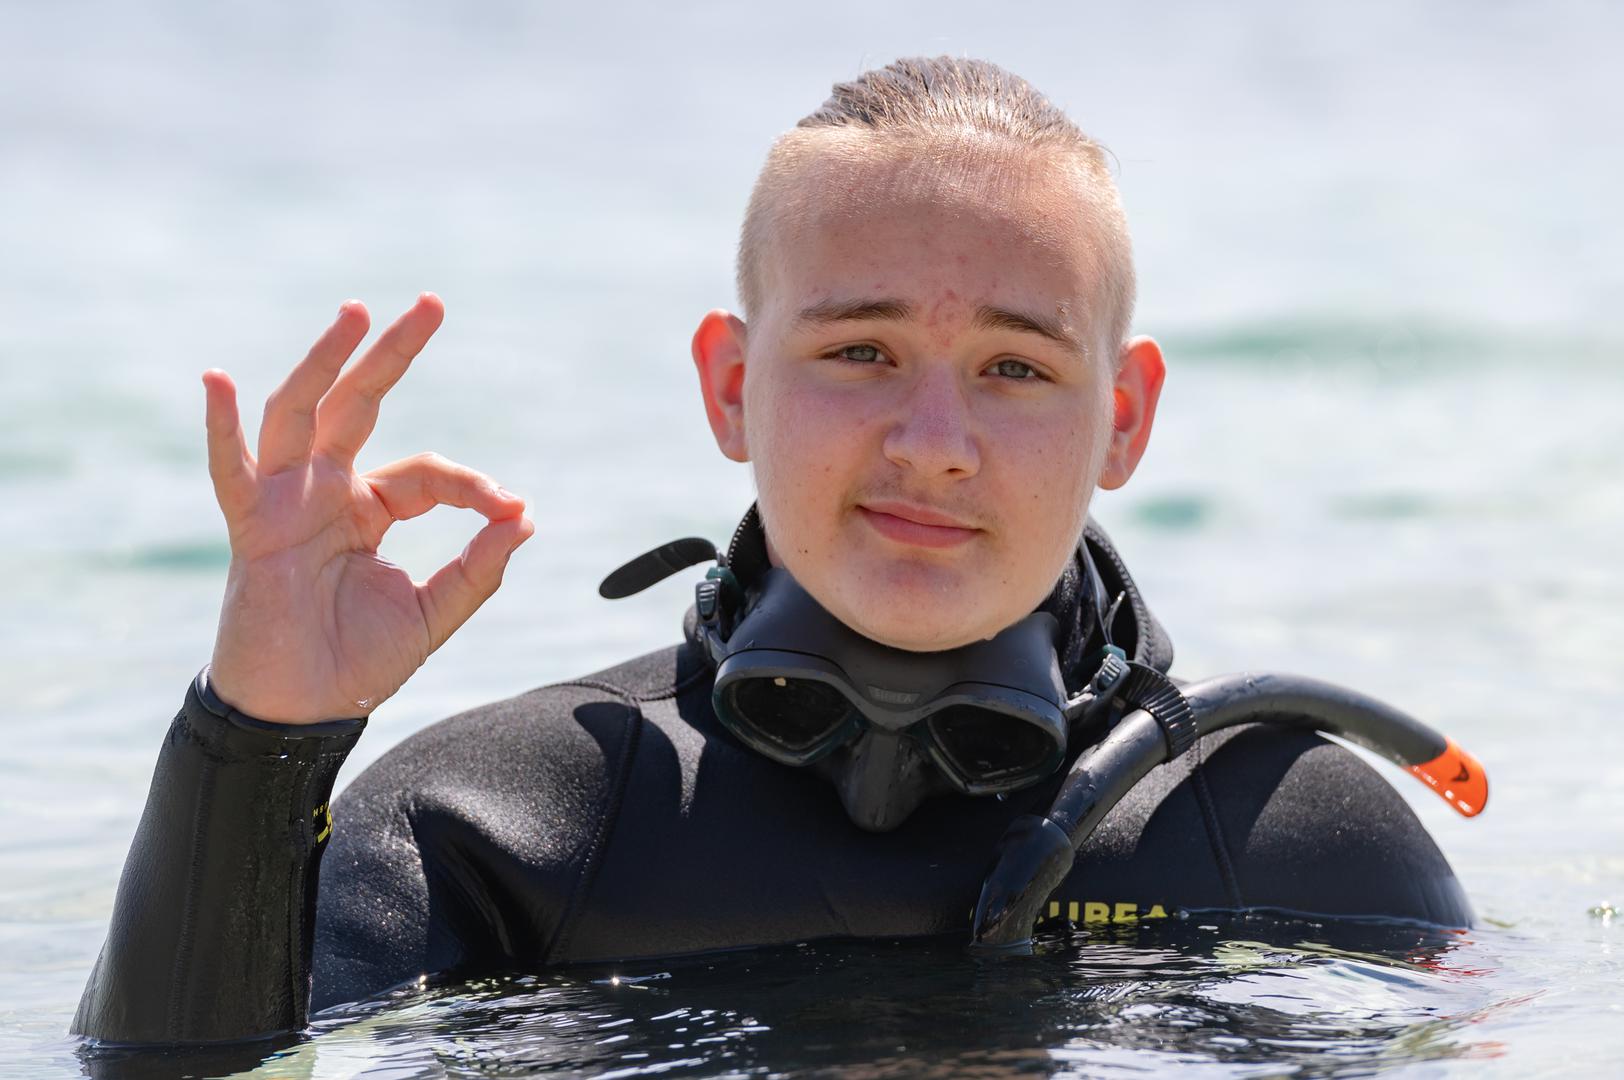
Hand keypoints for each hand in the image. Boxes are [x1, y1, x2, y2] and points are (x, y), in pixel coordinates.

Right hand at [202, 294, 533, 723]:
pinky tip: (219, 381)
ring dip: (325, 362)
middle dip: (392, 353)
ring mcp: (285, 504)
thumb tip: (526, 516)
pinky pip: (232, 473)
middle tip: (431, 303)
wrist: (305, 712)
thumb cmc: (359, 662)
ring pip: (302, 416)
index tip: (511, 508)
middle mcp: (325, 492)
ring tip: (356, 313)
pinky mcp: (253, 530)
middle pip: (359, 405)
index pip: (427, 473)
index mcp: (370, 508)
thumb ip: (479, 567)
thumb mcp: (435, 613)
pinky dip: (221, 427)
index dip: (473, 485)